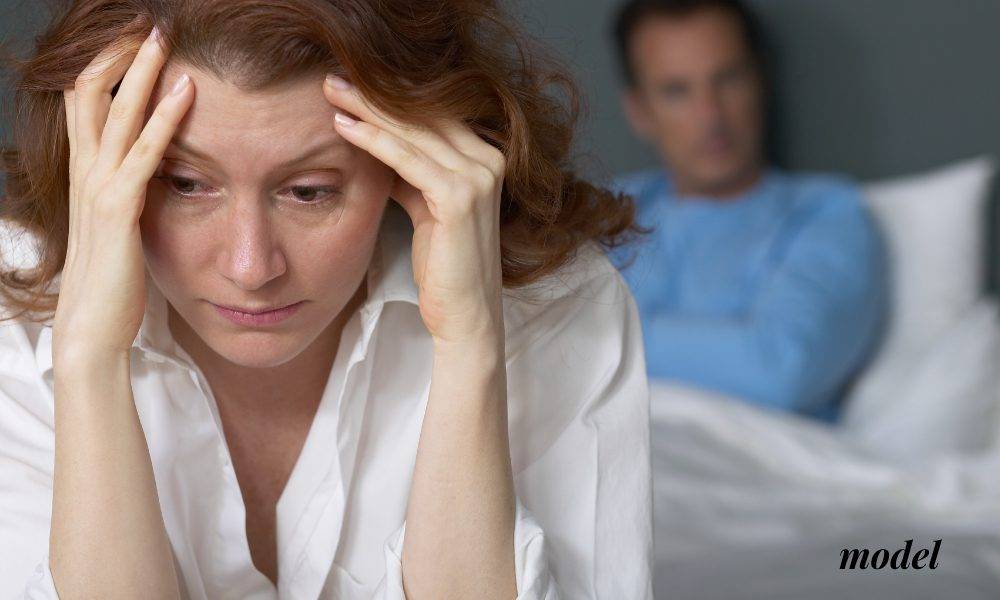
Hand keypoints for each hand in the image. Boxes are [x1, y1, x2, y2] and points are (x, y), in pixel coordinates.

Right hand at [53, 25, 193, 366]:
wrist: (92, 328)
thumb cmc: (111, 282)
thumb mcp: (119, 227)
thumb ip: (129, 196)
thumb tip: (151, 178)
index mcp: (85, 175)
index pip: (86, 106)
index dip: (104, 69)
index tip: (133, 41)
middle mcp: (85, 173)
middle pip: (90, 93)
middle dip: (117, 54)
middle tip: (146, 23)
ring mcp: (100, 188)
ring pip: (115, 112)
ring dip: (140, 70)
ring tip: (162, 36)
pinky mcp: (120, 209)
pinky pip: (145, 153)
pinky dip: (165, 118)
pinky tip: (187, 91)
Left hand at [322, 75, 506, 347]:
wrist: (464, 316)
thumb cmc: (443, 267)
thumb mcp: (426, 207)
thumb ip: (412, 173)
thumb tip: (377, 142)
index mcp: (484, 159)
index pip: (432, 116)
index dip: (389, 99)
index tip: (350, 84)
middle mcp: (488, 160)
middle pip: (423, 115)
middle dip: (374, 95)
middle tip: (332, 79)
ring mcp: (479, 177)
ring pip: (413, 131)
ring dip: (368, 109)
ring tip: (331, 94)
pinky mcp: (461, 198)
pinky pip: (407, 158)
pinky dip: (373, 140)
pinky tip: (343, 127)